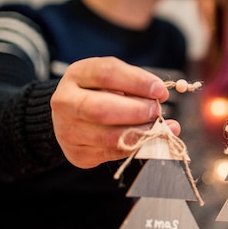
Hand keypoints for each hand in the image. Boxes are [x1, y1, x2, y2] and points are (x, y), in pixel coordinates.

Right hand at [50, 57, 179, 167]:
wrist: (73, 115)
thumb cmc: (102, 92)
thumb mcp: (116, 79)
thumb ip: (138, 84)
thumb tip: (161, 96)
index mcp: (77, 75)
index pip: (107, 74)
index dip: (137, 82)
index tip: (159, 90)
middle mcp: (65, 102)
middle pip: (101, 109)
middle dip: (136, 111)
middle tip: (156, 110)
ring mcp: (68, 131)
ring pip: (108, 137)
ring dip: (140, 132)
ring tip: (155, 126)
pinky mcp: (77, 154)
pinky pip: (112, 153)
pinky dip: (136, 147)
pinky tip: (147, 139)